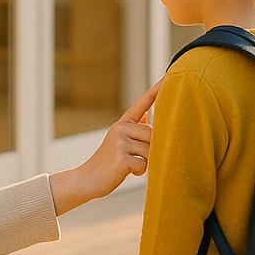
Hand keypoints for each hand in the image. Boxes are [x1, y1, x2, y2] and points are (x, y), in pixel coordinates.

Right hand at [48, 79, 160, 214]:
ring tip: (129, 165)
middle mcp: (121, 128)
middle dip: (150, 150)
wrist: (85, 179)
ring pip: (150, 150)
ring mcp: (120, 142)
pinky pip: (144, 164)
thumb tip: (149, 118)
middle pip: (153, 134)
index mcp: (123, 123)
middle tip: (136, 158)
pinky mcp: (121, 157)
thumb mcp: (120, 141)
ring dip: (145, 162)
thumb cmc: (108, 162)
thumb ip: (134, 129)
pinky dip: (139, 172)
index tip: (169, 75)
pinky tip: (126, 172)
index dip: (157, 90)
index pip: (143, 103)